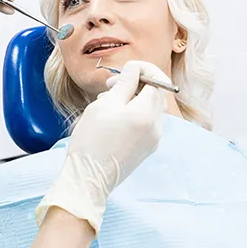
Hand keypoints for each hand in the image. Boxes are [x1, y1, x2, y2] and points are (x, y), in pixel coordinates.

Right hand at [36, 61, 169, 233]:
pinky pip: (146, 122)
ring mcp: (154, 139)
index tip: (125, 70)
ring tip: (108, 104)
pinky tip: (114, 119)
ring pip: (150, 107)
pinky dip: (134, 114)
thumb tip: (134, 69)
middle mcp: (156, 126)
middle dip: (136, 84)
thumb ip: (124, 84)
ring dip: (133, 99)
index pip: (157, 80)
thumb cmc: (92, 140)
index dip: (142, 70)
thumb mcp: (104, 105)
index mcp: (146, 114)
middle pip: (156, 93)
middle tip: (111, 85)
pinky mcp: (148, 148)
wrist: (89, 178)